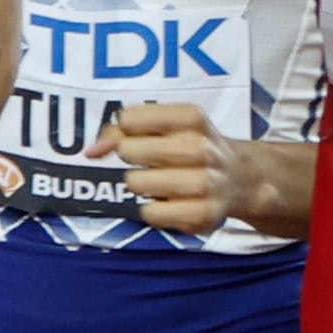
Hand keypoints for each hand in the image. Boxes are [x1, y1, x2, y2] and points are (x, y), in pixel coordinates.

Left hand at [101, 98, 239, 234]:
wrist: (241, 178)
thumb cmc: (191, 147)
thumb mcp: (166, 125)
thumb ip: (121, 130)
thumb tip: (91, 152)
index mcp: (190, 117)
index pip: (128, 119)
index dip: (126, 131)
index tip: (141, 136)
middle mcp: (200, 148)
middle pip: (128, 151)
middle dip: (133, 157)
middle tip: (153, 161)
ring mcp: (204, 183)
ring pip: (136, 183)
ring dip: (142, 185)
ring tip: (162, 181)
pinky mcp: (202, 214)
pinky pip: (150, 213)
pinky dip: (153, 209)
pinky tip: (170, 201)